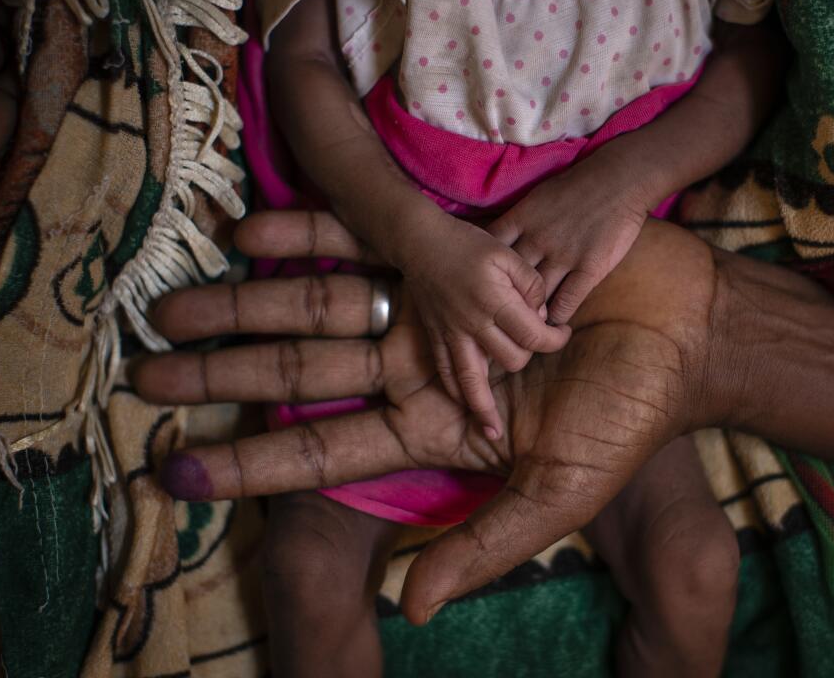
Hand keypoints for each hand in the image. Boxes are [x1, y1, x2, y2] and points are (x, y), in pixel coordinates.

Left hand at [132, 211, 731, 623]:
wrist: (688, 327)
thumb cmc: (631, 414)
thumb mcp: (559, 493)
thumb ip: (484, 544)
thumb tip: (409, 607)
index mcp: (433, 427)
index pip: (322, 448)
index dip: (249, 464)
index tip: (176, 474)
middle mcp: (415, 364)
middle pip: (300, 368)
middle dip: (223, 375)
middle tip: (145, 375)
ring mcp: (427, 303)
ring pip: (318, 298)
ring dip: (246, 301)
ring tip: (172, 305)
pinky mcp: (453, 246)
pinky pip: (370, 234)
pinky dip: (311, 230)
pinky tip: (251, 227)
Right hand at [396, 213, 570, 438]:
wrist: (421, 242)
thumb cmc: (468, 244)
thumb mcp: (508, 253)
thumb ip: (531, 284)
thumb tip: (541, 315)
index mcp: (494, 301)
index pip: (533, 335)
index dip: (555, 339)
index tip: (563, 332)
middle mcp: (473, 324)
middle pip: (512, 359)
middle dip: (530, 355)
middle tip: (536, 341)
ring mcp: (452, 334)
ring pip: (473, 382)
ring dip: (484, 408)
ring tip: (494, 433)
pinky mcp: (437, 337)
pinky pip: (447, 374)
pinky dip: (458, 394)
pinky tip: (468, 409)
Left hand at [488, 154, 649, 325]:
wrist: (622, 178)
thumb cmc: (578, 186)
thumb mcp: (537, 197)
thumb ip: (518, 222)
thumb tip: (497, 244)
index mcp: (521, 219)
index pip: (488, 253)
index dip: (481, 274)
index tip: (480, 289)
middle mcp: (537, 239)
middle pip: (507, 280)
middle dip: (499, 302)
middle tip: (495, 320)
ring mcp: (563, 255)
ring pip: (535, 298)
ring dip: (528, 317)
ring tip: (523, 330)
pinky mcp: (589, 268)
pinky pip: (565, 303)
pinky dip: (556, 319)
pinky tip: (553, 325)